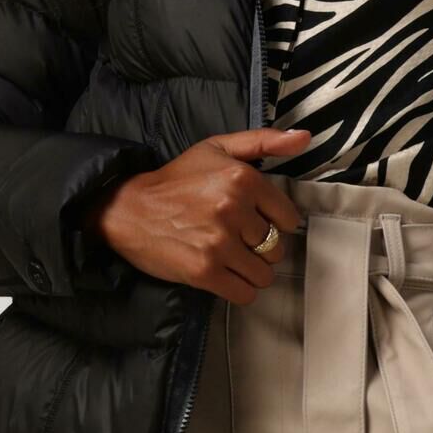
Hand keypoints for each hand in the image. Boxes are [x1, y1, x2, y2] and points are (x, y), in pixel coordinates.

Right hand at [85, 129, 311, 299]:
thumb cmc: (175, 179)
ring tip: (232, 260)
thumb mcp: (218, 147)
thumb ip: (263, 141)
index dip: (274, 223)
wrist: (128, 209)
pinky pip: (245, 294)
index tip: (254, 221)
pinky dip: (240, 290)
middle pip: (276, 248)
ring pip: (264, 274)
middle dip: (261, 248)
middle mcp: (233, 210)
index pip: (287, 218)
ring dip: (252, 272)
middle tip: (237, 241)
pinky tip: (226, 277)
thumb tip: (304, 138)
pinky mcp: (204, 272)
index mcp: (242, 179)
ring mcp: (219, 243)